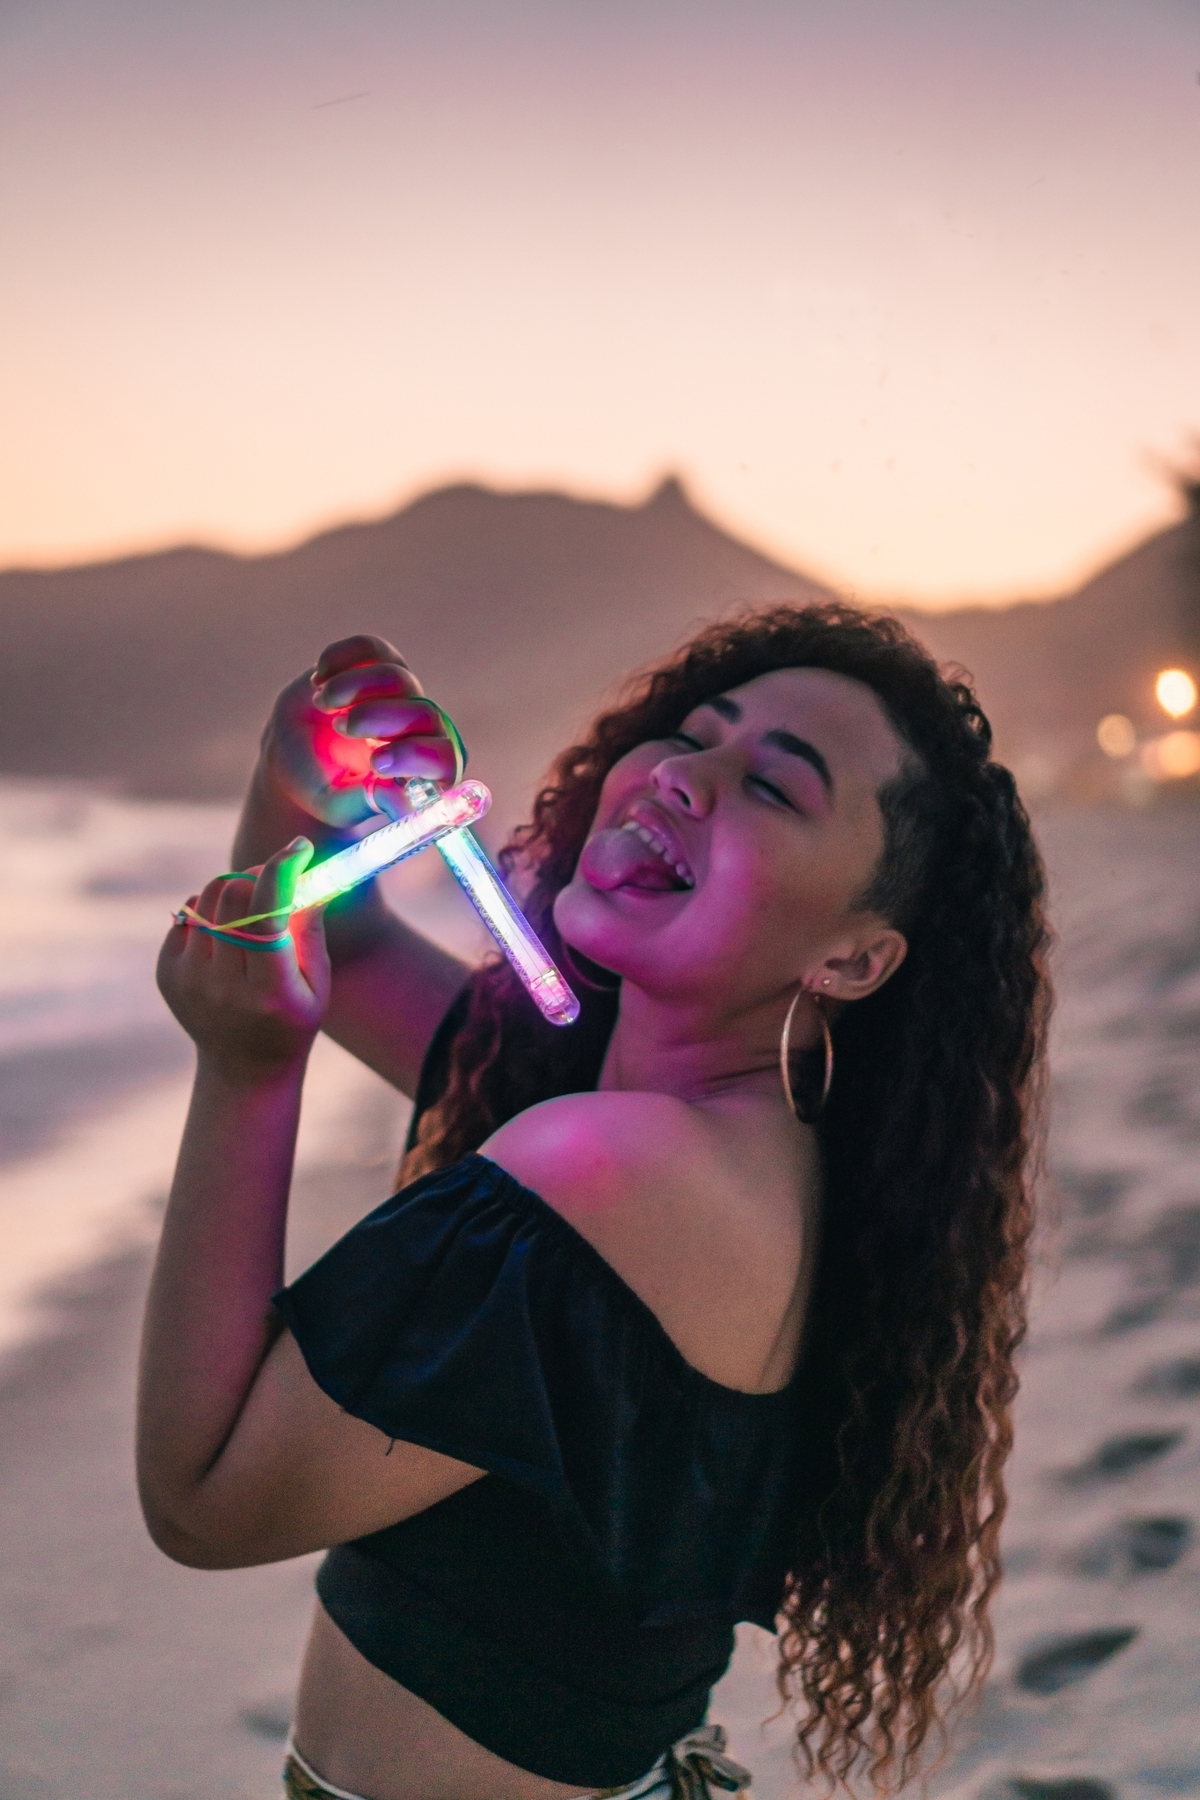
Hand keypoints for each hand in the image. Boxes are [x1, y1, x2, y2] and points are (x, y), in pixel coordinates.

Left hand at [158, 839, 330, 1083]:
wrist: (243, 1068)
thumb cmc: (293, 1018)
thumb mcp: (318, 982)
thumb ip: (311, 927)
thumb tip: (308, 873)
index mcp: (269, 992)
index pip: (267, 914)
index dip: (283, 871)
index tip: (299, 848)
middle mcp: (222, 987)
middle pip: (230, 897)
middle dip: (257, 873)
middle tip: (275, 877)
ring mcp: (188, 981)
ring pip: (205, 899)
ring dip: (233, 888)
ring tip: (252, 905)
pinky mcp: (166, 974)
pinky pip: (187, 915)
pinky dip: (211, 910)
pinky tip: (228, 932)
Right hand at [260, 635, 460, 830]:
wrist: (294, 756)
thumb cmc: (324, 786)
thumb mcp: (340, 804)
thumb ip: (370, 802)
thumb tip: (400, 802)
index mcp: (423, 770)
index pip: (444, 758)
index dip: (416, 756)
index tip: (377, 763)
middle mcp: (420, 729)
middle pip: (423, 713)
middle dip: (379, 718)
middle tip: (342, 727)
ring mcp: (400, 693)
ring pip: (395, 677)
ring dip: (353, 687)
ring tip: (323, 704)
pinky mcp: (375, 662)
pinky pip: (369, 648)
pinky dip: (340, 659)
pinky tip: (318, 680)